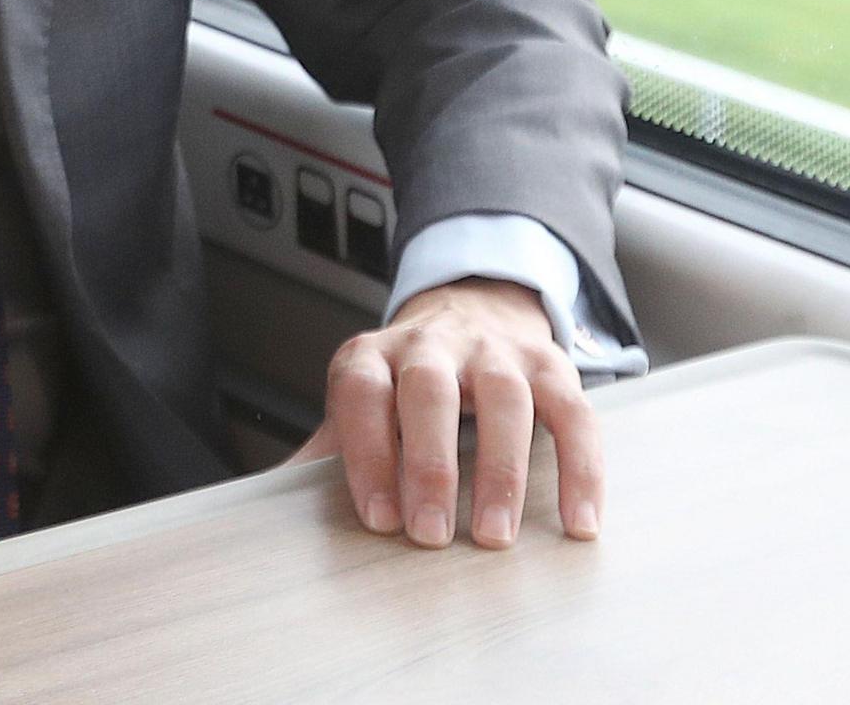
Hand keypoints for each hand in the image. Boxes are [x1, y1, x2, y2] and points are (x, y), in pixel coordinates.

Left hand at [286, 277, 599, 549]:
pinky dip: (580, 470)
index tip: (379, 519)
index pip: (362, 393)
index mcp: (373, 355)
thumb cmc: (405, 382)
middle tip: (430, 535)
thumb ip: (328, 450)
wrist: (471, 311)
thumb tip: (268, 509)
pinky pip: (573, 415)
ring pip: (503, 399)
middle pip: (428, 392)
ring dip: (500, 471)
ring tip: (494, 538)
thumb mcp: (361, 403)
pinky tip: (579, 524)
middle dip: (429, 464)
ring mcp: (495, 351)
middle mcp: (432, 344)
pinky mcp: (551, 366)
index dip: (367, 453)